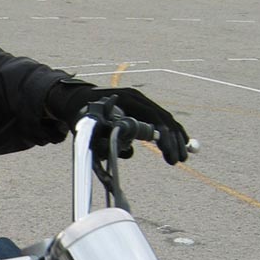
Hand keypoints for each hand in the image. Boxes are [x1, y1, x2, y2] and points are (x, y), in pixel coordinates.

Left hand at [45, 79, 188, 164]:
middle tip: (178, 160)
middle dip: (173, 141)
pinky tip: (180, 144)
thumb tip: (120, 162)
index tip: (170, 157)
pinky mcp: (140, 107)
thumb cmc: (81, 118)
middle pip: (163, 118)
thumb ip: (103, 145)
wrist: (76, 100)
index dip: (165, 139)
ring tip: (182, 157)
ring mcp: (140, 100)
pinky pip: (160, 119)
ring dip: (175, 138)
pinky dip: (170, 132)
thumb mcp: (90, 132)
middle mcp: (137, 97)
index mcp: (127, 100)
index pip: (154, 118)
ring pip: (164, 118)